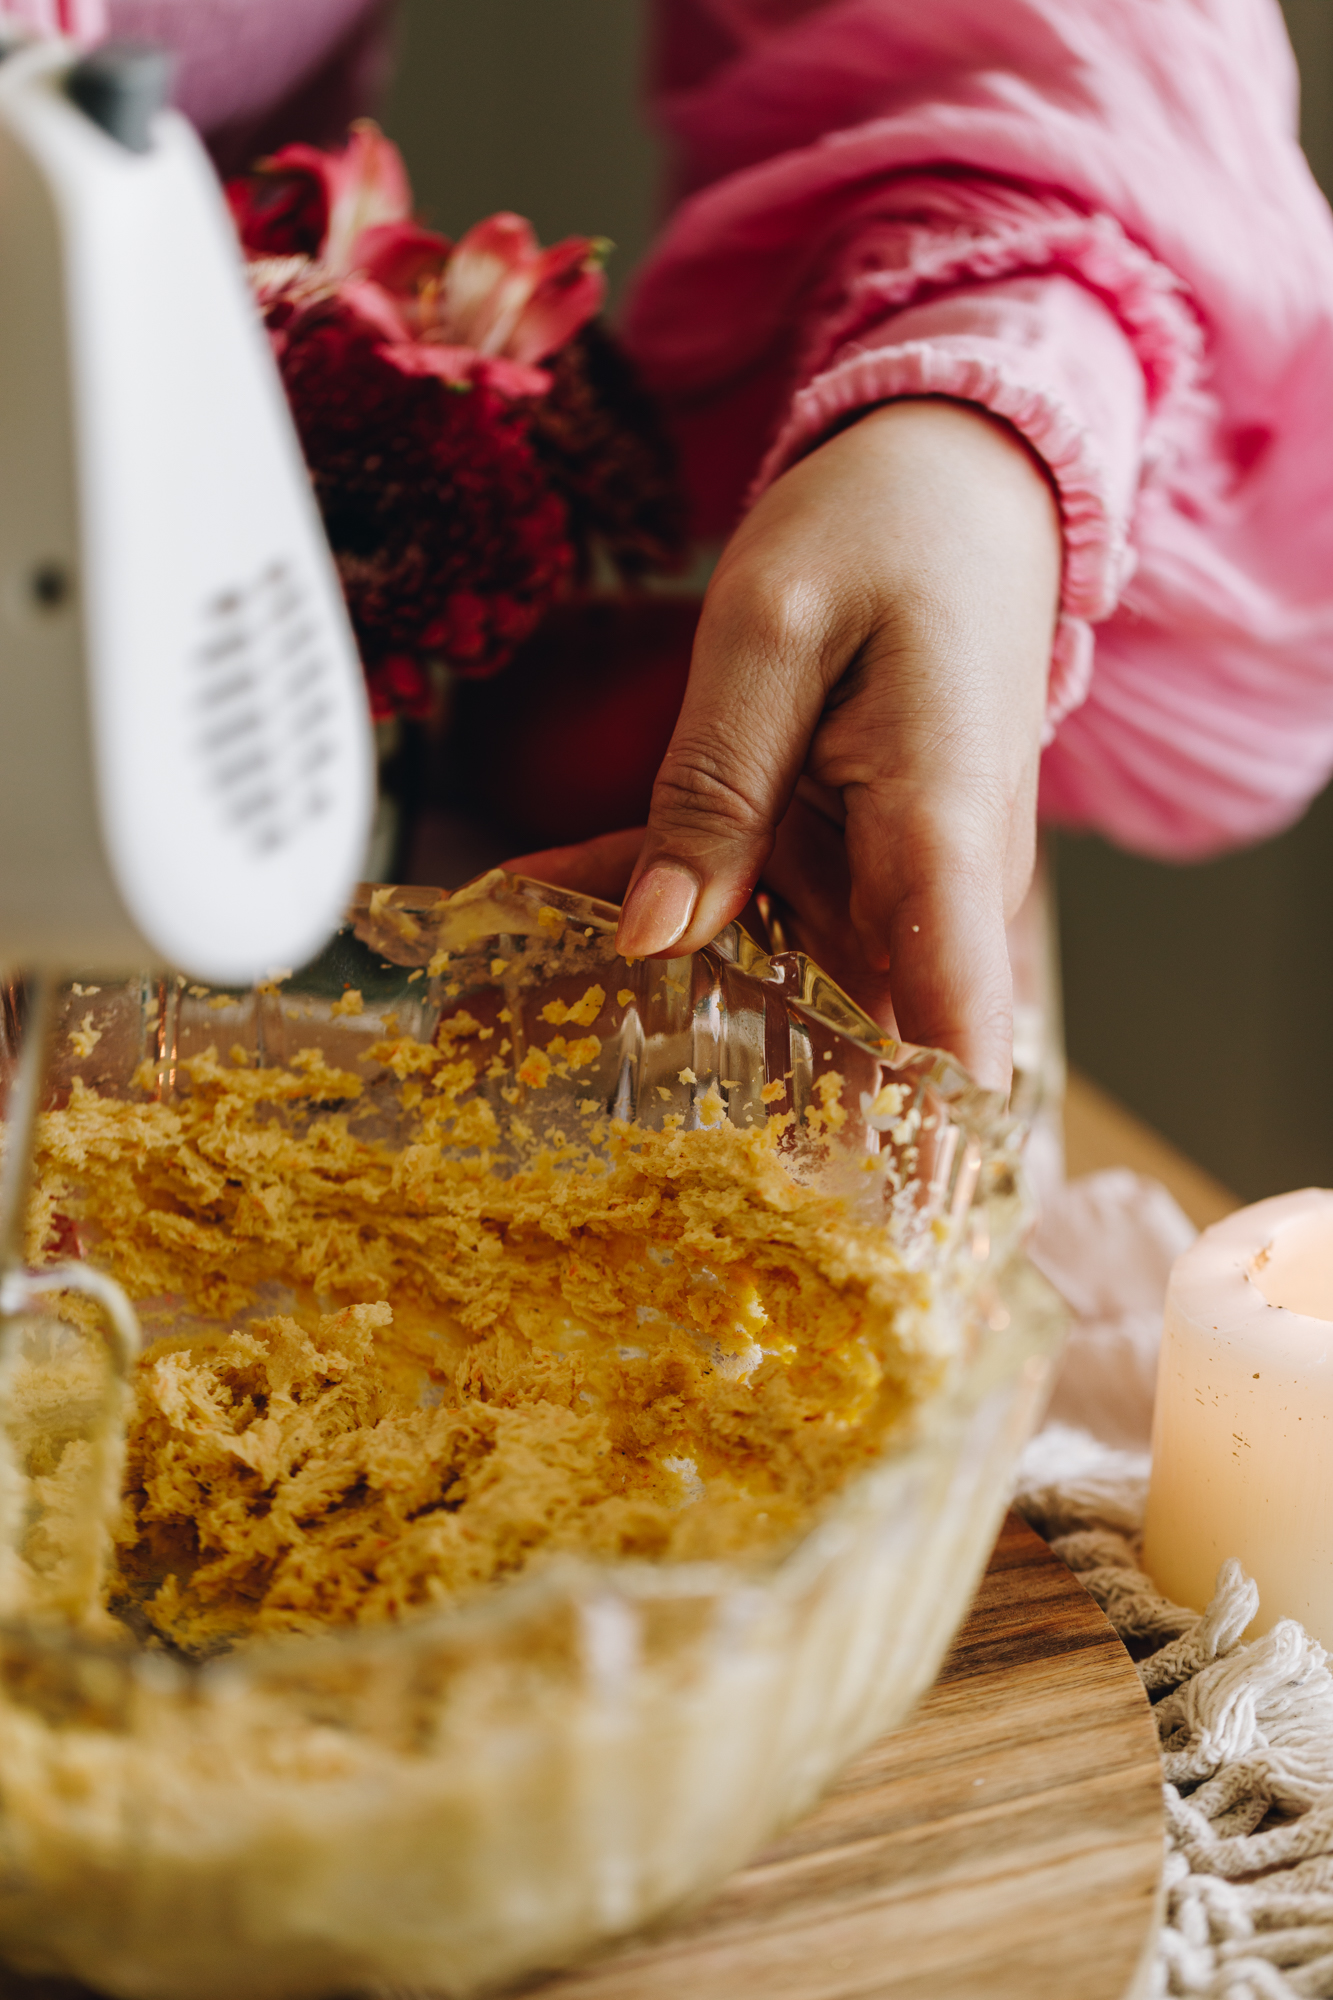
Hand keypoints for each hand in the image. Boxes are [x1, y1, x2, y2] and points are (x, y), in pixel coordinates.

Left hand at [507, 398, 1059, 1090]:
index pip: (951, 1036)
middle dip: (748, 1103)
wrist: (961, 481)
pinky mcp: (867, 858)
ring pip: (800, 985)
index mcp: (938, 829)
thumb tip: (653, 940)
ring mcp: (905, 877)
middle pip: (865, 1042)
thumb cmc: (889, 532)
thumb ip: (714, 787)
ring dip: (685, 1008)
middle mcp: (940, 881)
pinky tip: (547, 898)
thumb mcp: (769, 632)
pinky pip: (771, 912)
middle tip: (594, 1136)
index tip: (812, 1232)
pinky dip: (674, 909)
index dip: (894, 1151)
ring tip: (523, 1015)